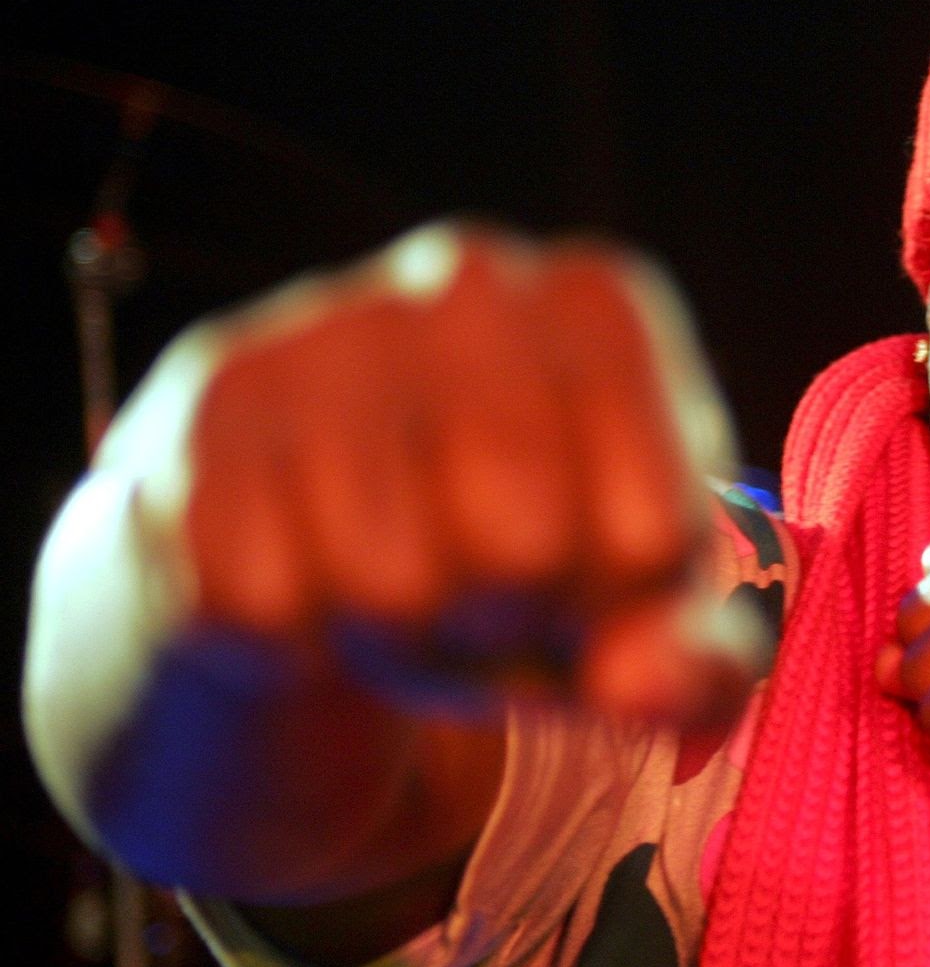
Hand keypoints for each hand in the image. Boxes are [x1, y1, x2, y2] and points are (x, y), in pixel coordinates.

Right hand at [104, 221, 762, 726]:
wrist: (309, 528)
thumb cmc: (515, 554)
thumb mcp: (634, 606)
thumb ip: (691, 660)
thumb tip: (653, 688)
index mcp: (601, 307)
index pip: (651, 538)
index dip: (617, 609)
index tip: (588, 572)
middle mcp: (467, 279)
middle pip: (523, 548)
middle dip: (509, 622)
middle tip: (486, 591)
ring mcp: (323, 330)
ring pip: (390, 586)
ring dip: (399, 637)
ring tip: (397, 578)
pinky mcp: (200, 411)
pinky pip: (265, 605)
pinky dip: (293, 637)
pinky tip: (302, 570)